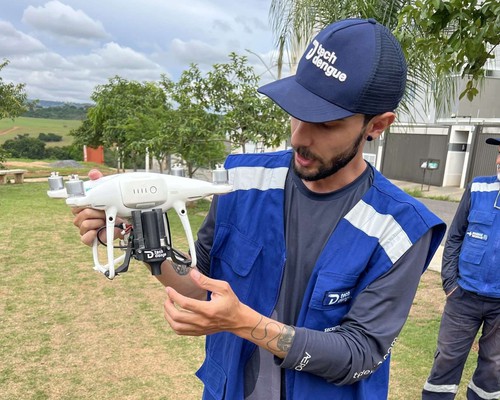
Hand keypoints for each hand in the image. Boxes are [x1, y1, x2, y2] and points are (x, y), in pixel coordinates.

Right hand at [71, 169, 123, 245]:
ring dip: (98, 221)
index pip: (72, 203)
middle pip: (80, 213)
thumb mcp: (107, 192)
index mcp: (81, 207)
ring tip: (105, 220)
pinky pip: (85, 238)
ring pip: (84, 224)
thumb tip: (93, 173)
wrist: (122, 223)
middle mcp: (81, 218)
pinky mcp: (89, 239)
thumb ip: (99, 181)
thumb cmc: (111, 209)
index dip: (78, 202)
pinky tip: (99, 231)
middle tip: (104, 211)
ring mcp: (85, 229)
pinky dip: (92, 235)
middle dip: (95, 211)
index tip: (87, 201)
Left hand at [164, 270, 294, 358]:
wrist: (237, 320)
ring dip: (168, 316)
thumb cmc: (231, 302)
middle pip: (177, 317)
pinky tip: (174, 315)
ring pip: (176, 326)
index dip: (174, 296)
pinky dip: (173, 324)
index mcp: (208, 309)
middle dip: (168, 306)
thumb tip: (192, 273)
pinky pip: (180, 332)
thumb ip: (206, 281)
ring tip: (169, 306)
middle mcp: (202, 321)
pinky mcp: (198, 332)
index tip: (168, 289)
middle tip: (168, 297)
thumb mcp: (223, 288)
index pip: (185, 304)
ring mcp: (200, 328)